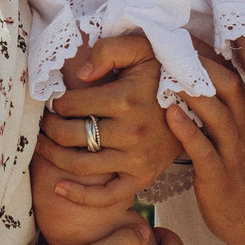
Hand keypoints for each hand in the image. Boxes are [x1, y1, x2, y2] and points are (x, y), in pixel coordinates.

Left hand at [37, 34, 184, 214]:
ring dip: (53, 156)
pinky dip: (80, 196)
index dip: (55, 103)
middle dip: (48, 129)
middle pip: (70, 135)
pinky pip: (107, 195)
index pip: (70, 105)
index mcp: (125, 99)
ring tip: (43, 146)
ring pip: (80, 165)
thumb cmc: (163, 72)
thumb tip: (80, 74)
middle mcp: (130, 132)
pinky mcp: (142, 177)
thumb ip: (109, 50)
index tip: (54, 102)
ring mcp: (136, 159)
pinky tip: (59, 188)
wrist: (201, 102)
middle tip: (43, 123)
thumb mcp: (142, 48)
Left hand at [167, 49, 244, 244]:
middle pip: (227, 88)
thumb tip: (193, 95)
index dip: (211, 59)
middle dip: (202, 66)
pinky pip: (204, 149)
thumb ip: (222, 120)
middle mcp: (243, 131)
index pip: (232, 80)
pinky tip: (170, 114)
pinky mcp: (219, 177)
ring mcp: (233, 154)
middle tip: (175, 46)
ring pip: (216, 113)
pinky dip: (187, 130)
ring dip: (192, 91)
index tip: (187, 40)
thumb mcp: (240, 143)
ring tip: (168, 72)